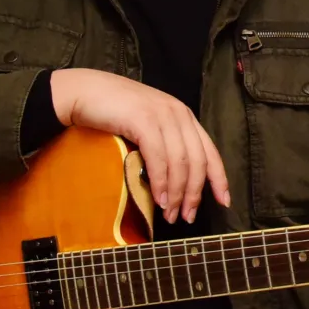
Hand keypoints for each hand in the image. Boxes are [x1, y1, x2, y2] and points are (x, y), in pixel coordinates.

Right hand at [46, 69, 229, 225]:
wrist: (85, 92)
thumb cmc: (113, 112)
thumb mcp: (148, 126)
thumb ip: (164, 144)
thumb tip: (174, 183)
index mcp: (183, 116)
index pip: (210, 151)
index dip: (219, 179)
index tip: (224, 202)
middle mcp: (178, 114)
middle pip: (198, 161)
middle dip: (194, 194)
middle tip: (187, 216)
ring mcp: (162, 115)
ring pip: (181, 163)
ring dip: (177, 193)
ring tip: (171, 214)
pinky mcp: (144, 120)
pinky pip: (159, 158)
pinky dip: (161, 182)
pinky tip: (159, 198)